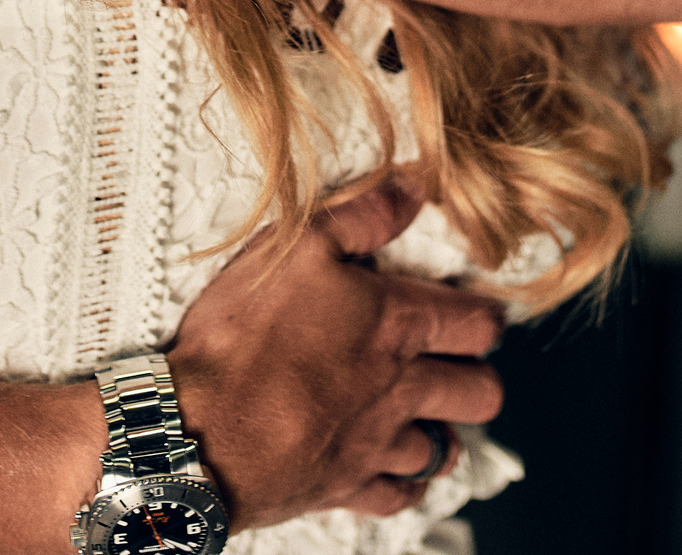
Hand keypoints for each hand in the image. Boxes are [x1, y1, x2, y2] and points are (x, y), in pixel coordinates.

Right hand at [168, 179, 503, 527]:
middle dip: (476, 377)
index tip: (471, 312)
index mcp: (396, 325)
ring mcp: (375, 442)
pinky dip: (401, 483)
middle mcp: (399, 388)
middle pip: (480, 393)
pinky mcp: (345, 484)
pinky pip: (398, 496)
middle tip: (453, 364)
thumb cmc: (243, 336)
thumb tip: (416, 185)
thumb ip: (363, 214)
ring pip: (442, 448)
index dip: (483, 316)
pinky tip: (389, 466)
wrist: (198, 428)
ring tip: (422, 414)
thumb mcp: (297, 245)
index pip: (479, 325)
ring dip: (439, 430)